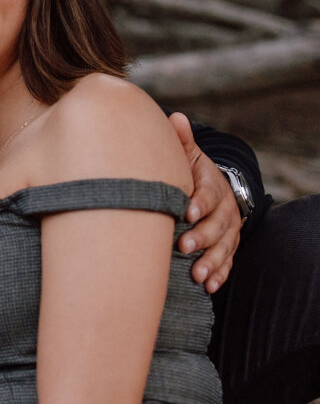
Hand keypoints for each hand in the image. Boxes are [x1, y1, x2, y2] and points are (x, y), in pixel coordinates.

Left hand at [169, 112, 241, 292]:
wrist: (210, 187)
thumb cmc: (189, 172)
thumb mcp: (187, 155)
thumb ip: (181, 141)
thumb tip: (175, 118)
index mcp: (212, 184)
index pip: (208, 193)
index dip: (199, 202)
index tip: (186, 212)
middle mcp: (225, 209)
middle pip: (218, 224)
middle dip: (203, 237)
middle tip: (184, 247)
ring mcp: (228, 230)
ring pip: (225, 247)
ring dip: (212, 262)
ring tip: (197, 275)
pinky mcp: (227, 246)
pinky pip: (227, 262)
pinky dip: (220, 274)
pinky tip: (209, 286)